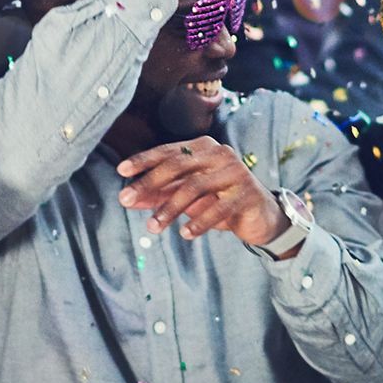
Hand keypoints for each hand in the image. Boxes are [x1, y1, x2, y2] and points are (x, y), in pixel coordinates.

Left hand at [116, 137, 287, 244]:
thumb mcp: (186, 198)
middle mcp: (219, 153)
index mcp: (203, 147)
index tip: (121, 171)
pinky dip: (199, 221)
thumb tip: (127, 199)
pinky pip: (219, 208)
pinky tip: (185, 234)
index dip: (144, 160)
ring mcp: (235, 172)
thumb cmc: (219, 201)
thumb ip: (159, 195)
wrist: (261, 216)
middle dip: (149, 183)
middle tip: (126, 198)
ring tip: (153, 227)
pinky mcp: (247, 193)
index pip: (168, 151)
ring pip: (195, 187)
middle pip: (178, 165)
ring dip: (170, 208)